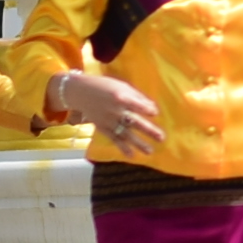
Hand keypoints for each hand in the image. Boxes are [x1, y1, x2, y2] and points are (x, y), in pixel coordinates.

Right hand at [47, 71, 164, 150]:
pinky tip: (132, 155)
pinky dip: (122, 147)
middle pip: (134, 121)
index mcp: (120, 96)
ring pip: (125, 133)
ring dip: (138, 143)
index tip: (155, 113)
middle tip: (161, 138)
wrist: (81, 92)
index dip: (146, 109)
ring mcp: (108, 121)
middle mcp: (115, 110)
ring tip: (150, 151)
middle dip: (148, 130)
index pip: (136, 104)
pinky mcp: (103, 128)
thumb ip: (137, 97)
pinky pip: (114, 139)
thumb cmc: (106, 87)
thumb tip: (153, 109)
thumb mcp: (122, 86)